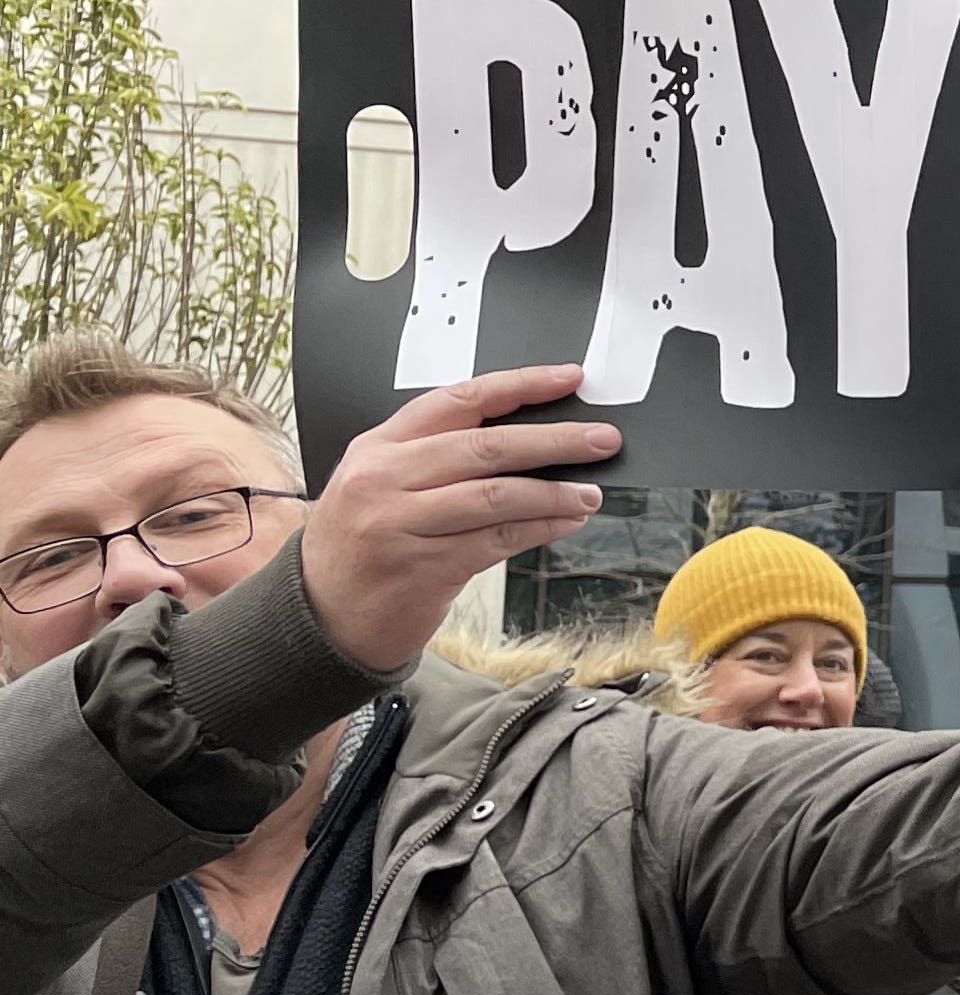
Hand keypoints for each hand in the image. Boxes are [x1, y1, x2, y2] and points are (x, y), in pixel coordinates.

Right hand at [299, 368, 618, 671]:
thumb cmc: (363, 543)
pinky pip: (499, 539)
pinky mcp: (424, 566)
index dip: (520, 386)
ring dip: (555, 493)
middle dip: (555, 440)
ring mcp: (401, 523)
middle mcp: (385, 479)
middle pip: (486, 447)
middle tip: (602, 439)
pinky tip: (566, 522)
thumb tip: (530, 439)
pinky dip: (541, 528)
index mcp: (378, 447)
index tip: (567, 379)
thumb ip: (438, 457)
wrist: (321, 615)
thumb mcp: (382, 485)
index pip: (458, 400)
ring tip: (590, 492)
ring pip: (498, 495)